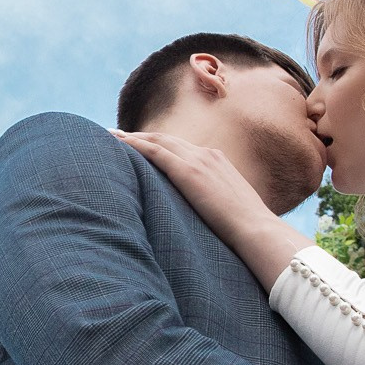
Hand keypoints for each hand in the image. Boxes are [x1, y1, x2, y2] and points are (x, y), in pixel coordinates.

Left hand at [113, 130, 307, 288]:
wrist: (256, 229)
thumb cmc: (246, 229)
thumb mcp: (229, 209)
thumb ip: (214, 203)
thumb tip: (205, 216)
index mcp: (217, 161)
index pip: (182, 147)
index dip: (160, 144)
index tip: (143, 145)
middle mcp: (206, 154)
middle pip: (167, 139)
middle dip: (142, 136)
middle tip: (117, 135)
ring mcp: (197, 160)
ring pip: (157, 141)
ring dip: (132, 137)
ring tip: (109, 136)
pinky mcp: (187, 171)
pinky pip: (154, 151)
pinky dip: (133, 144)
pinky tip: (116, 142)